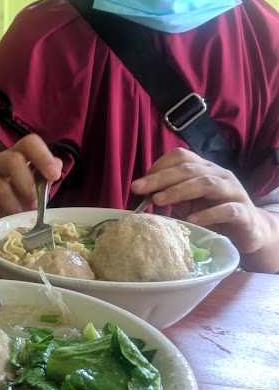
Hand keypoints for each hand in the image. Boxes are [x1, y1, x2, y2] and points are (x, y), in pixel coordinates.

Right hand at [0, 134, 62, 243]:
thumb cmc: (8, 204)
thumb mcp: (29, 193)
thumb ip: (42, 179)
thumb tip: (58, 164)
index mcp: (15, 158)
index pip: (29, 143)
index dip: (43, 155)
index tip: (54, 175)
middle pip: (12, 160)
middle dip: (28, 187)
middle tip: (33, 206)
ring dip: (13, 204)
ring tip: (16, 217)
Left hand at [131, 147, 268, 254]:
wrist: (250, 232)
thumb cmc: (214, 215)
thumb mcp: (189, 204)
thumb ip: (172, 197)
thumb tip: (145, 195)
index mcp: (205, 169)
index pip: (181, 156)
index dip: (159, 166)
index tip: (139, 183)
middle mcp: (220, 175)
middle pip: (189, 169)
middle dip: (161, 178)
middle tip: (138, 189)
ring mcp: (234, 192)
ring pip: (206, 184)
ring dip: (179, 191)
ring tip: (159, 201)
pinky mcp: (244, 213)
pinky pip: (227, 210)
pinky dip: (208, 214)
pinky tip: (191, 220)